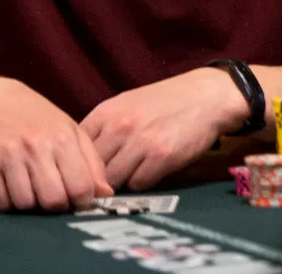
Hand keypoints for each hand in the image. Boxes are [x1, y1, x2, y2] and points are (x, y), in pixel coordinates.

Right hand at [0, 77, 112, 212]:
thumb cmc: (40, 121)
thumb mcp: (72, 133)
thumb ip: (92, 164)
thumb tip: (106, 194)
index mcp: (63, 138)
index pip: (81, 188)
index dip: (81, 201)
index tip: (76, 197)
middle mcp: (36, 145)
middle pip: (53, 201)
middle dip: (55, 205)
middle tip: (52, 193)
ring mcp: (9, 154)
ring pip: (25, 204)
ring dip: (30, 203)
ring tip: (30, 185)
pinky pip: (1, 202)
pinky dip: (7, 201)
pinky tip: (11, 184)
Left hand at [81, 68, 247, 191]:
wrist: (206, 96)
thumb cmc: (165, 101)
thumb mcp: (127, 104)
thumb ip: (104, 128)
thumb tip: (81, 158)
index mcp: (106, 112)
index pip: (76, 149)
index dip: (80, 163)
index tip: (88, 171)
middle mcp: (119, 127)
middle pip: (92, 169)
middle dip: (99, 178)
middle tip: (108, 180)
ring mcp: (139, 143)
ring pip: (113, 181)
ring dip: (121, 182)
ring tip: (132, 172)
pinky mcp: (161, 158)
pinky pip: (138, 185)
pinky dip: (142, 182)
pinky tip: (151, 170)